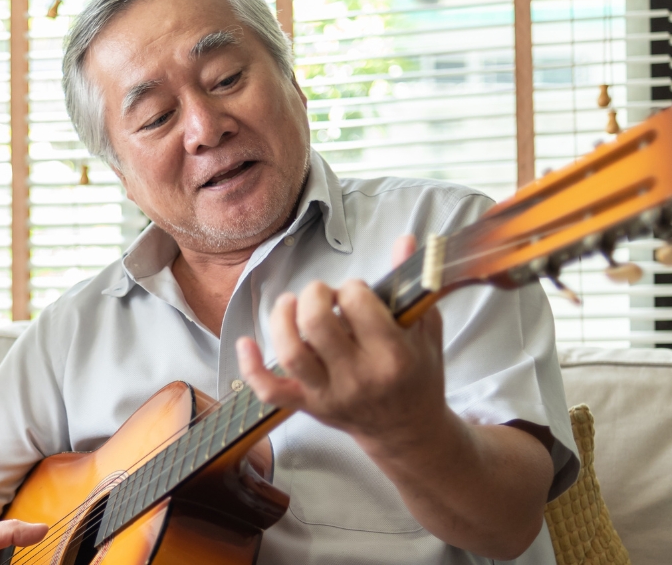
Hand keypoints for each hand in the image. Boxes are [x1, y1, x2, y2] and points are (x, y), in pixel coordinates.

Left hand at [236, 234, 448, 453]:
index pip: (358, 304)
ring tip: (290, 303)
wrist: (408, 430)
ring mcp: (330, 394)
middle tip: (322, 294)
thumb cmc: (417, 375)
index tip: (356, 292)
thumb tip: (405, 240)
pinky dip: (251, 367)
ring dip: (282, 318)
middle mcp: (359, 377)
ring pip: (291, 353)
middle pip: (317, 324)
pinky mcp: (308, 406)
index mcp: (393, 356)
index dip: (352, 288)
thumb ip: (412, 285)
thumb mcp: (426, 330)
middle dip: (314, 294)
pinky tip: (245, 342)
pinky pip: (270, 390)